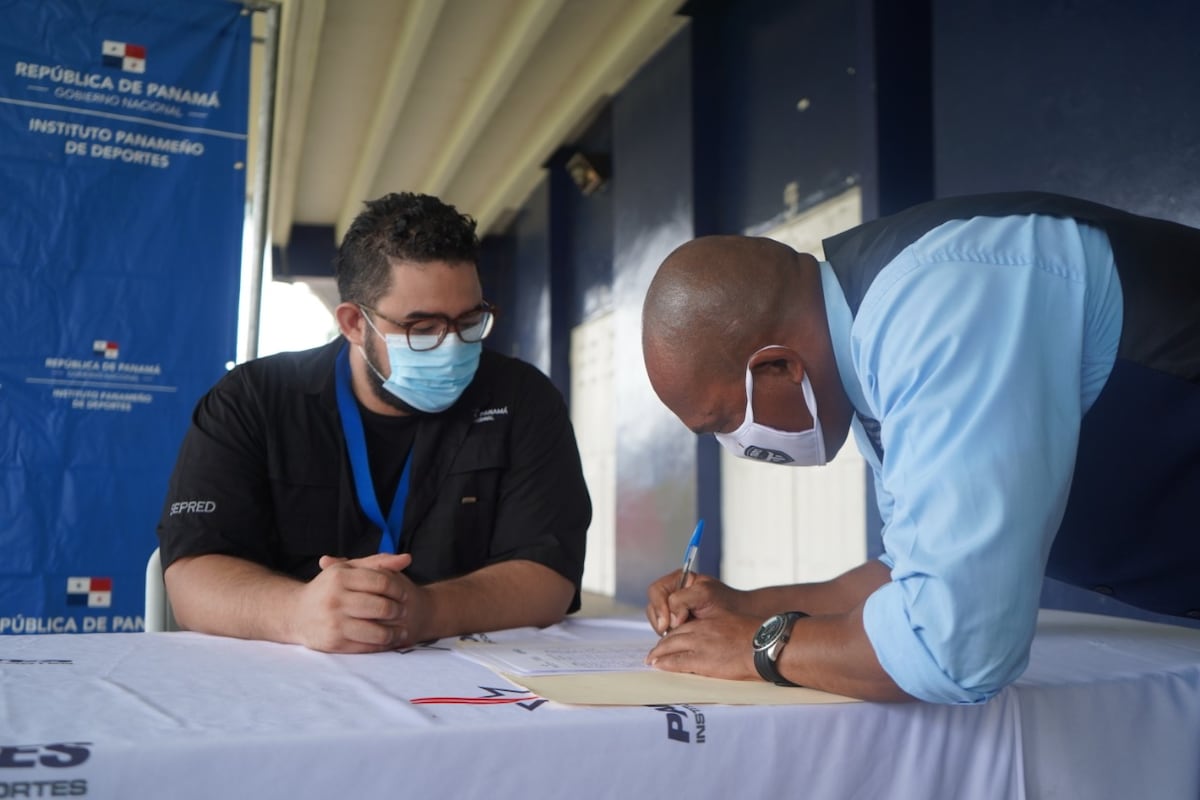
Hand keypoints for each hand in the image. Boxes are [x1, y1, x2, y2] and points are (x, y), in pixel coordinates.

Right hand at [289, 553, 421, 652]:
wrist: (296, 613)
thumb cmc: (329, 588)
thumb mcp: (348, 570)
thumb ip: (378, 562)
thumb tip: (406, 559)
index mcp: (340, 577)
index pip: (382, 582)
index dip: (398, 589)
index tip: (404, 594)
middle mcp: (335, 599)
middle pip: (382, 607)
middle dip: (398, 610)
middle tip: (402, 612)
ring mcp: (334, 622)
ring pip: (378, 631)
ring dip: (395, 633)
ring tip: (400, 630)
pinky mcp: (334, 643)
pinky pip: (367, 647)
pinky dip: (382, 645)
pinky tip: (387, 641)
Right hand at [645, 571, 752, 634]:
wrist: (739, 616)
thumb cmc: (725, 602)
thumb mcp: (705, 594)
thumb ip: (683, 600)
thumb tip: (671, 618)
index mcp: (678, 580)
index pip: (656, 590)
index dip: (660, 606)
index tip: (669, 622)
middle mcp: (672, 593)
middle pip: (652, 605)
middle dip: (659, 619)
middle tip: (669, 631)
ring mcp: (673, 609)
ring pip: (655, 619)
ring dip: (662, 629)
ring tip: (677, 635)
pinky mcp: (676, 624)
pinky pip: (664, 630)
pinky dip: (668, 636)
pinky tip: (679, 639)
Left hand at [645, 605, 761, 680]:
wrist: (764, 645)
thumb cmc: (756, 638)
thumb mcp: (734, 626)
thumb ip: (722, 631)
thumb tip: (721, 641)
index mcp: (709, 622)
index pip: (684, 627)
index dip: (673, 635)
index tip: (668, 641)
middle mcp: (701, 631)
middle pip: (674, 636)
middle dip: (662, 645)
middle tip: (654, 653)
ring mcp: (700, 645)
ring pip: (671, 647)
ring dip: (659, 654)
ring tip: (652, 660)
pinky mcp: (702, 660)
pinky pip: (677, 661)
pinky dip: (665, 663)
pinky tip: (658, 666)